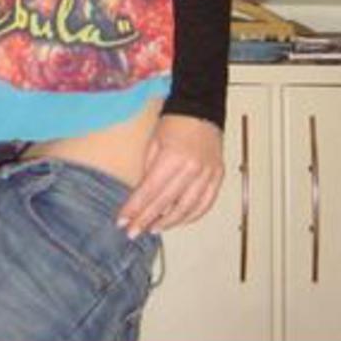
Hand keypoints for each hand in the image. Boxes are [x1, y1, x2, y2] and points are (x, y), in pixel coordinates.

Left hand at [116, 114, 224, 237]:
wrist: (201, 109)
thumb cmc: (174, 122)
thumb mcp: (154, 141)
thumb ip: (148, 169)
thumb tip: (141, 195)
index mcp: (172, 157)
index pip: (150, 190)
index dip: (135, 208)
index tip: (122, 220)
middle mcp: (191, 168)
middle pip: (165, 202)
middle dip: (146, 219)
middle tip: (132, 232)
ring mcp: (207, 174)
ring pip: (187, 208)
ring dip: (169, 222)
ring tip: (153, 229)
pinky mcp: (217, 176)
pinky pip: (205, 203)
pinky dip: (192, 216)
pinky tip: (179, 221)